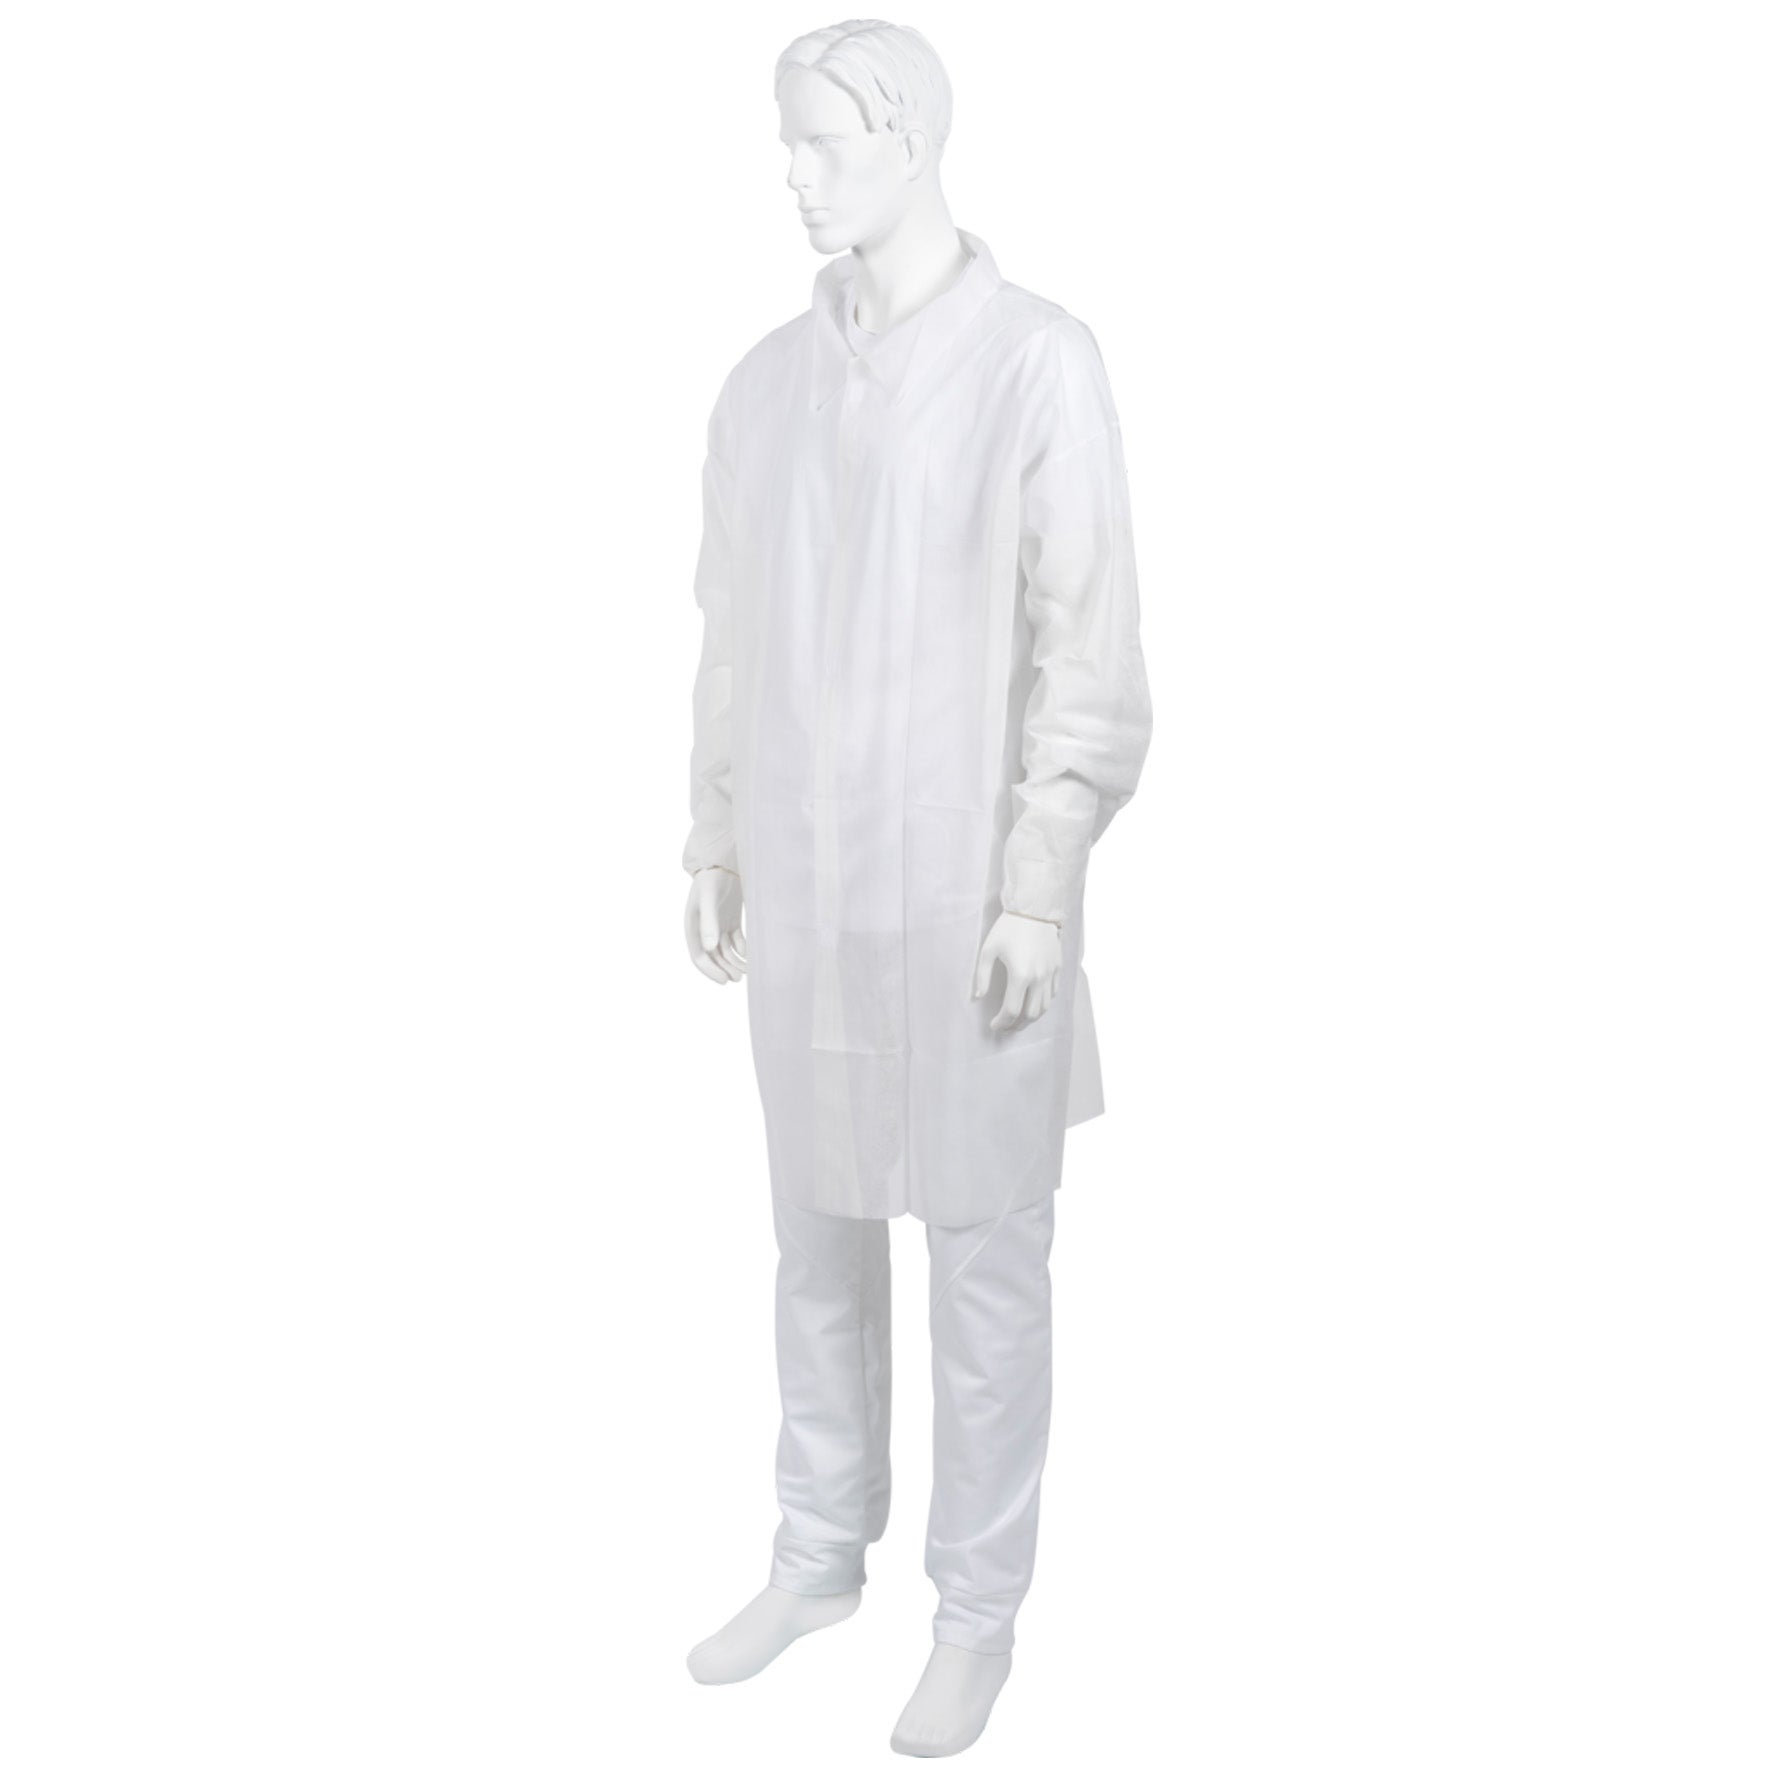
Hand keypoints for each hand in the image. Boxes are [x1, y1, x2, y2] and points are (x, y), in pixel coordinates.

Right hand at [685, 867, 746, 983]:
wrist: (723, 863)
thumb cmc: (711, 880)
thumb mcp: (708, 900)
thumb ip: (708, 923)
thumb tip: (709, 948)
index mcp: (692, 928)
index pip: (699, 957)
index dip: (711, 971)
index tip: (725, 981)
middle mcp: (704, 930)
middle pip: (714, 957)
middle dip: (725, 969)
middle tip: (738, 978)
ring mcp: (718, 926)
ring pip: (726, 951)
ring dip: (735, 962)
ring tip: (746, 971)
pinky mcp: (731, 921)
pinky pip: (736, 942)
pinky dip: (743, 950)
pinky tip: (750, 956)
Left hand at [972, 910, 1060, 1031]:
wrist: (1034, 909)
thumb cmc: (1008, 927)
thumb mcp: (988, 949)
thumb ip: (982, 976)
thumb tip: (978, 997)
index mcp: (1020, 975)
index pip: (1011, 1010)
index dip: (1002, 1022)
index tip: (993, 1025)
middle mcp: (1038, 978)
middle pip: (1030, 1014)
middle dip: (1016, 1025)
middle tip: (1005, 1027)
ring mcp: (1051, 973)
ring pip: (1045, 1007)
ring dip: (1031, 1018)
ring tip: (1019, 1021)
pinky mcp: (1058, 967)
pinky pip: (1053, 993)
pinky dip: (1043, 1004)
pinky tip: (1033, 1004)